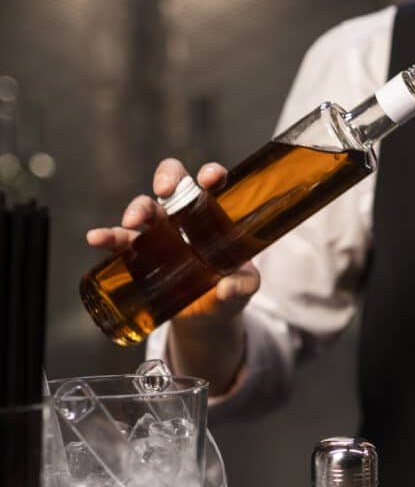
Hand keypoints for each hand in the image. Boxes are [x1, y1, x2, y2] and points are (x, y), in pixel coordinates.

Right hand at [85, 157, 260, 323]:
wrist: (210, 313)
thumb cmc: (232, 287)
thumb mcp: (245, 286)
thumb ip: (241, 285)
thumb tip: (225, 290)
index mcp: (214, 214)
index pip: (212, 183)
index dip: (210, 173)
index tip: (209, 179)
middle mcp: (185, 216)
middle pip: (173, 184)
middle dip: (167, 178)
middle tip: (165, 190)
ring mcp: (160, 233)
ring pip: (145, 208)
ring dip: (137, 209)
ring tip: (130, 221)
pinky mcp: (141, 255)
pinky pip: (120, 240)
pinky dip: (107, 237)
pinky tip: (96, 238)